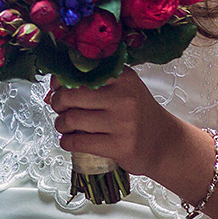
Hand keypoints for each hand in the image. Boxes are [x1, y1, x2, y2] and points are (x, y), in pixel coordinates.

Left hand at [46, 67, 186, 177]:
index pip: (81, 72)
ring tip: (64, 125)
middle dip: (57, 103)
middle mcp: (124, 97)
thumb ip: (93, 85)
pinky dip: (66, 142)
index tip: (56, 88)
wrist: (166, 144)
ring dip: (60, 124)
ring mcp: (123, 123)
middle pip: (71, 95)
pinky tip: (69, 141)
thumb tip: (51, 90)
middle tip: (59, 108)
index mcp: (124, 77)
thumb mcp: (124, 90)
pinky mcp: (119, 146)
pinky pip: (78, 142)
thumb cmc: (138, 114)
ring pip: (72, 119)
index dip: (61, 81)